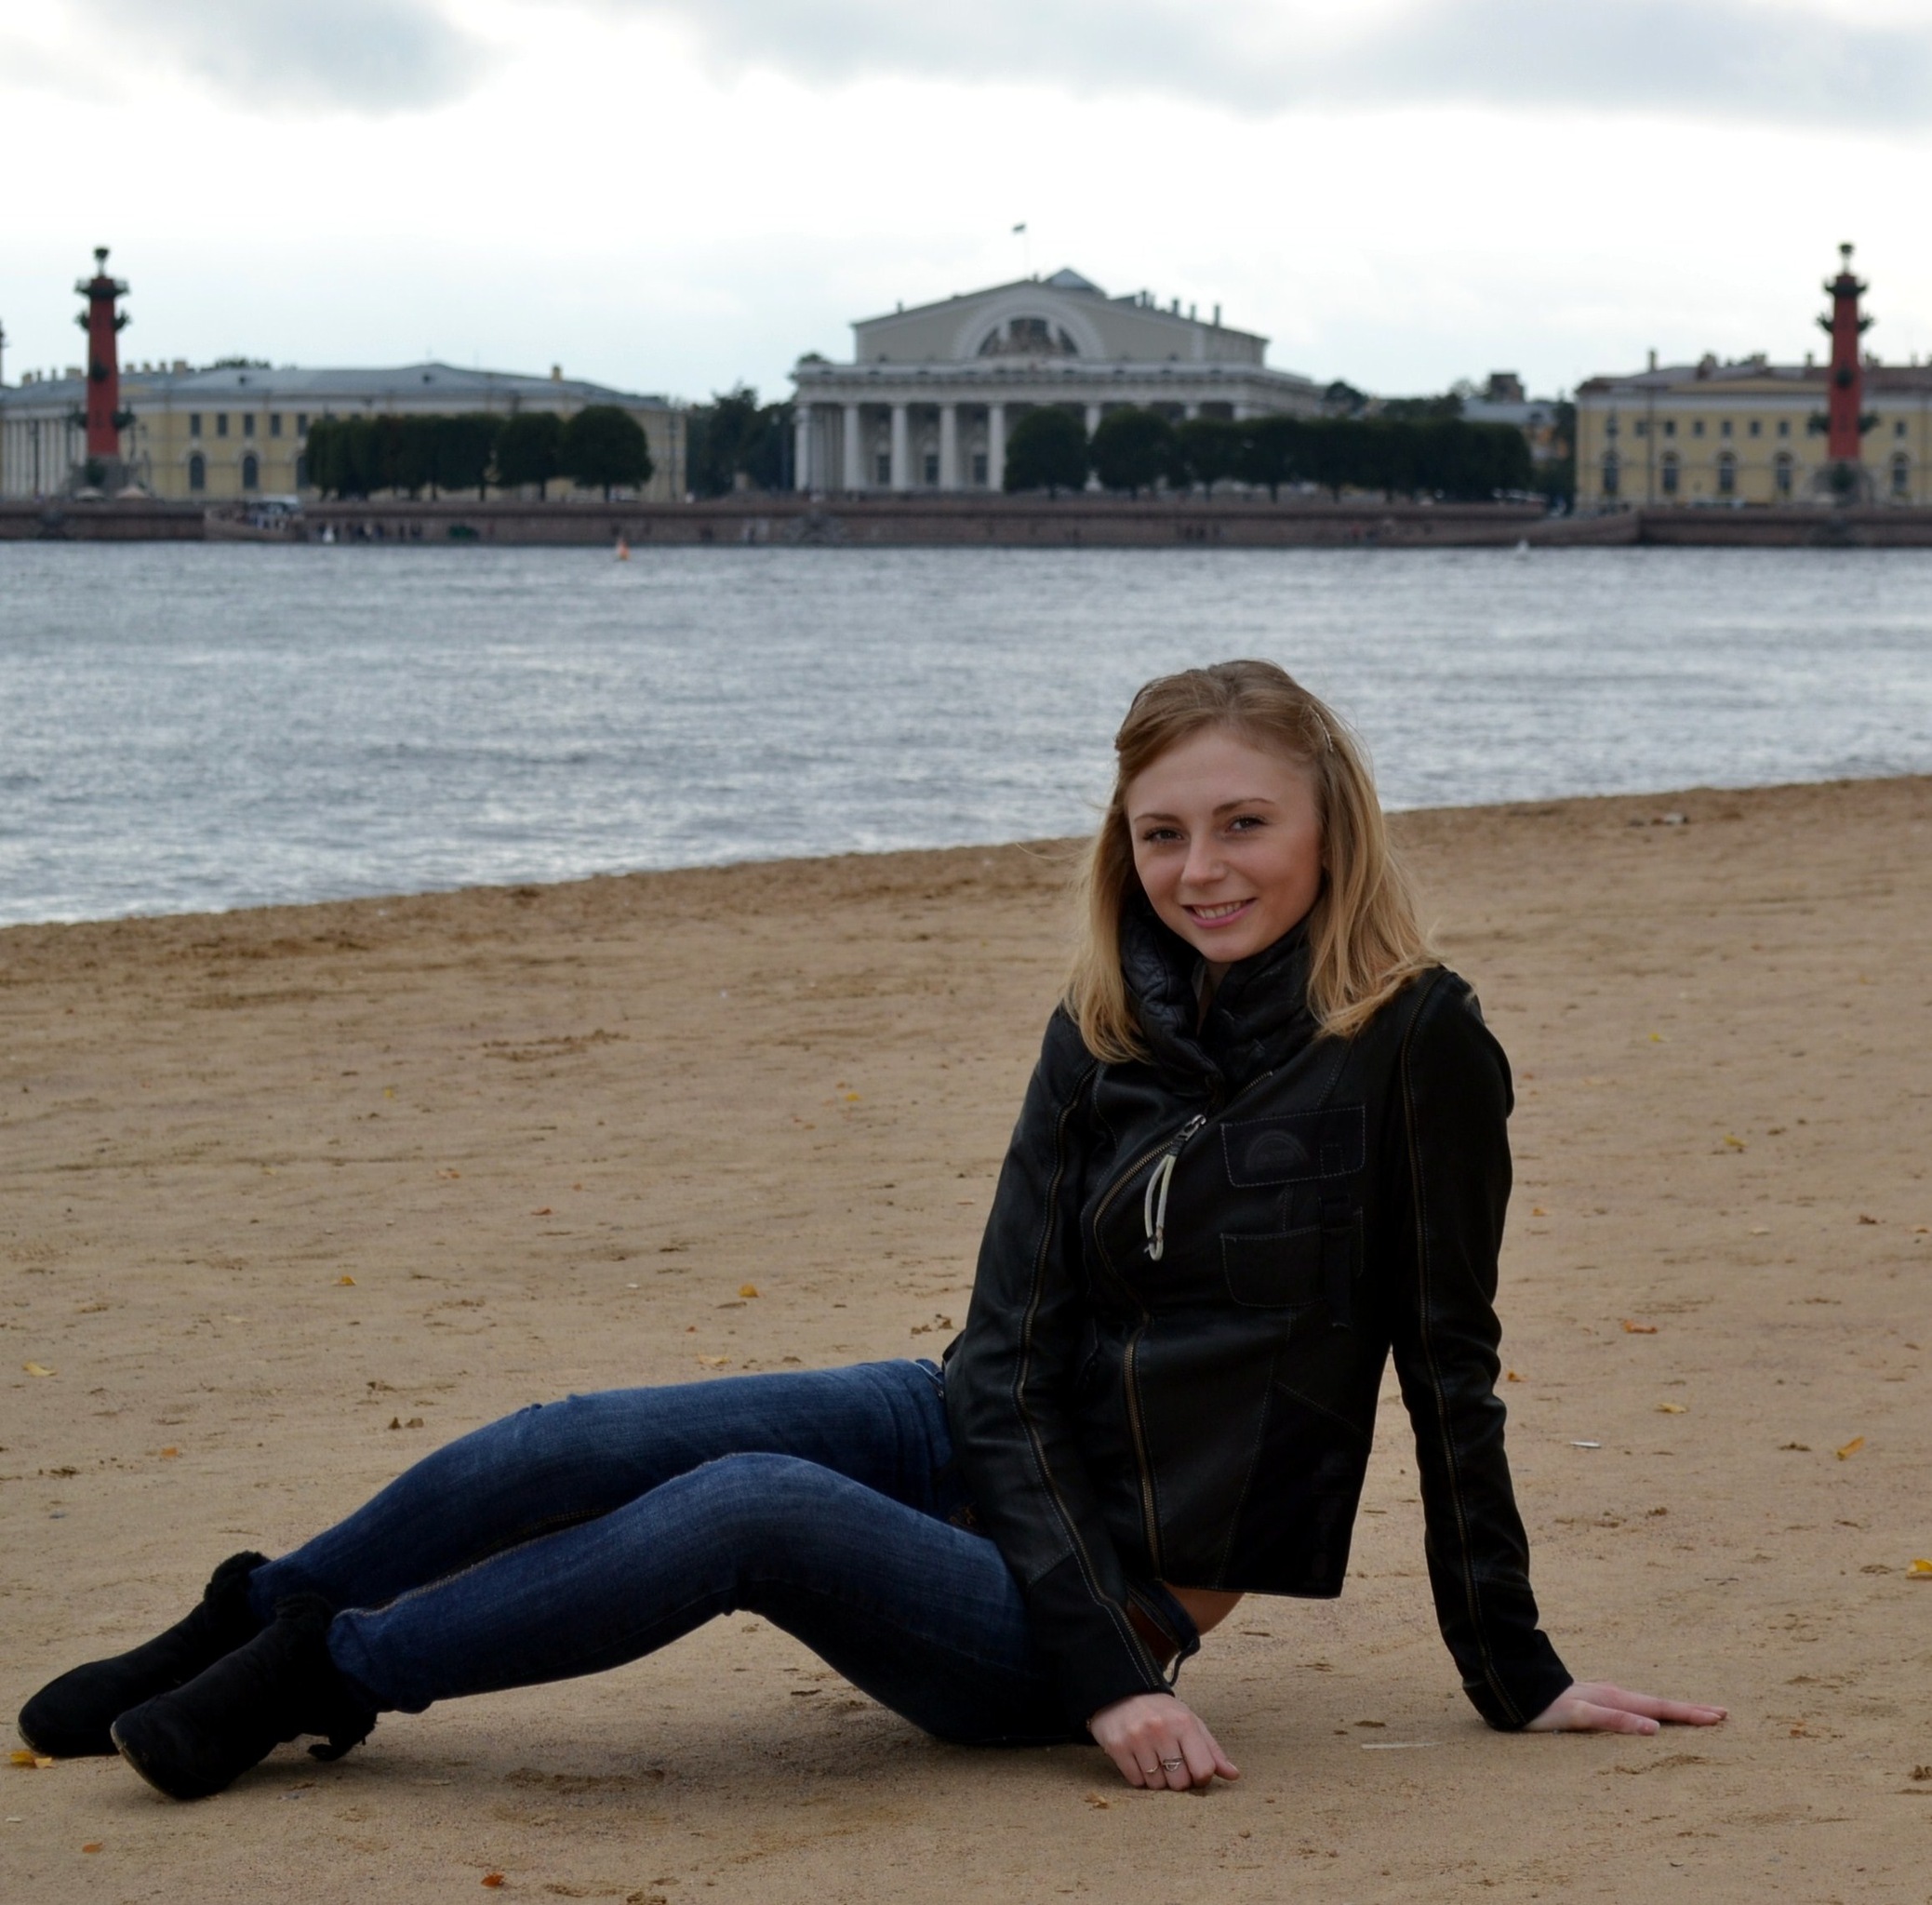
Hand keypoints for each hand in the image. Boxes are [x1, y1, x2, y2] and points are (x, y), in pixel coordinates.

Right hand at [1088, 1691, 1239, 1789]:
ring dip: (1156, 1778)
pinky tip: (1138, 1759)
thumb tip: (1234, 1775)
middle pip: (1180, 1783)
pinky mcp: (1118, 1746)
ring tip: (1152, 1758)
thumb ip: (1212, 1750)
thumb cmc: (1162, 1712)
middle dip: (1177, 1779)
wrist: (1120, 1692)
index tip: (1193, 1771)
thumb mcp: (1190, 1722)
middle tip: (1170, 1764)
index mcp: (1184, 1723)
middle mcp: (1161, 1729)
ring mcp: (1138, 1738)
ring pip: (1156, 1785)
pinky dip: (1139, 1777)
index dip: (1201, 1777)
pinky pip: (1135, 1781)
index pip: (1203, 1770)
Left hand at [1526, 1680, 1727, 1734]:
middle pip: (1658, 1704)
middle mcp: (1614, 1695)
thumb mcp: (1578, 1716)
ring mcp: (1604, 1696)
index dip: (1689, 1715)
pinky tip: (1650, 1714)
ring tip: (1694, 1713)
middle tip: (1721, 1714)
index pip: (1660, 1709)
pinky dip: (1649, 1710)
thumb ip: (1614, 1720)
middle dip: (1689, 1710)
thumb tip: (1654, 1728)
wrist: (1516, 1689)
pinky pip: (1630, 1705)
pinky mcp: (1594, 1699)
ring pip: (1647, 1703)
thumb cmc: (1546, 1707)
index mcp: (1615, 1700)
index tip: (1718, 1717)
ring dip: (1672, 1710)